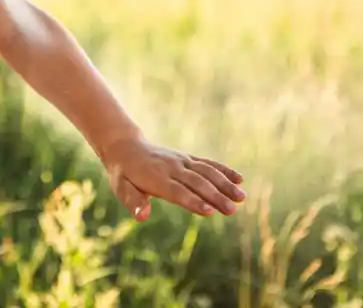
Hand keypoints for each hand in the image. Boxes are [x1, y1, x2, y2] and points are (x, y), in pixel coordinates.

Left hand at [98, 135, 244, 220]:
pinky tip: (239, 179)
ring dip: (225, 184)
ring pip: (206, 171)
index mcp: (156, 178)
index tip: (210, 211)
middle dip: (215, 196)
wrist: (125, 147)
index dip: (193, 201)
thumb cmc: (123, 174)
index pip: (178, 192)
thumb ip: (133, 201)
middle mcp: (172, 168)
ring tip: (242, 197)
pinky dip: (223, 170)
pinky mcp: (187, 158)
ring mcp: (181, 161)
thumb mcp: (121, 189)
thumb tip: (142, 217)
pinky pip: (207, 163)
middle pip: (196, 183)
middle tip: (232, 210)